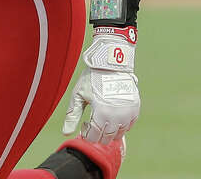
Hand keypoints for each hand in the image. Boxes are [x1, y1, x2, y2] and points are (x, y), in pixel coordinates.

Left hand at [61, 28, 139, 143]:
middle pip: (106, 138)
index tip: (85, 123)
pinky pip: (129, 125)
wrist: (111, 63)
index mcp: (101, 113)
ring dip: (110, 130)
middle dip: (98, 133)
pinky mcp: (135, 108)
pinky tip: (114, 115)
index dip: (87, 133)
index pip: (93, 137)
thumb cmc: (92, 77)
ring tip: (103, 117)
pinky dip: (121, 124)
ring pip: (119, 134)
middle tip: (94, 121)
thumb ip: (72, 115)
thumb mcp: (78, 95)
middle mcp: (116, 116)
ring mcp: (127, 113)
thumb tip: (65, 133)